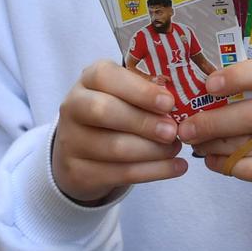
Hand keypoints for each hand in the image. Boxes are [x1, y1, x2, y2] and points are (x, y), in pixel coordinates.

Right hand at [52, 60, 188, 202]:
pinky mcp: (78, 172)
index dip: (139, 90)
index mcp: (88, 80)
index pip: (105, 76)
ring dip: (152, 150)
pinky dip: (153, 171)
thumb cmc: (115, 112)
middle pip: (104, 111)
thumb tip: (180, 101)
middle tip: (173, 131)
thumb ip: (147, 92)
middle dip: (144, 122)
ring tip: (176, 148)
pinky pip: (119, 173)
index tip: (169, 102)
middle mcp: (73, 107)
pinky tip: (176, 167)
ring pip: (114, 147)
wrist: (82, 152)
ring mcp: (71, 141)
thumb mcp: (126, 94)